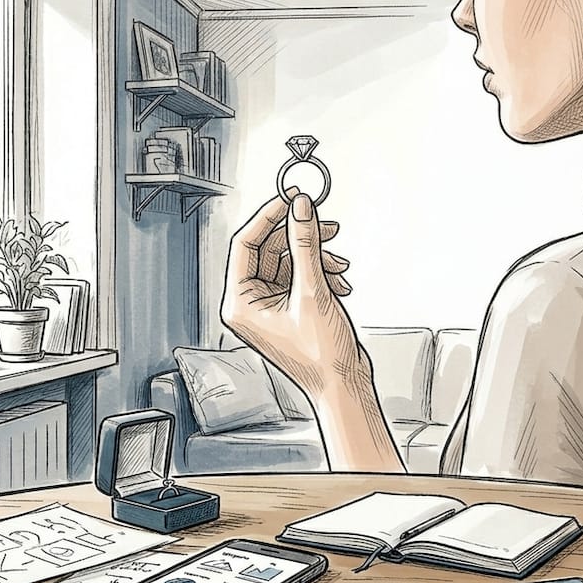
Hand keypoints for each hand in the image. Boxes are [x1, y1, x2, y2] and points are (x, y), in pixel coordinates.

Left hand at [221, 187, 366, 398]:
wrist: (343, 384)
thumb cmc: (322, 356)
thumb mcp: (313, 291)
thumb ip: (305, 244)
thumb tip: (300, 208)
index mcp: (239, 304)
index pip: (245, 245)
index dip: (268, 217)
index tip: (290, 198)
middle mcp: (248, 304)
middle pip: (267, 250)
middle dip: (298, 236)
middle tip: (321, 221)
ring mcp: (267, 306)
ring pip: (286, 260)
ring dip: (314, 255)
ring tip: (337, 261)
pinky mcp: (286, 307)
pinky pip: (297, 274)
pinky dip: (319, 270)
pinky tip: (338, 278)